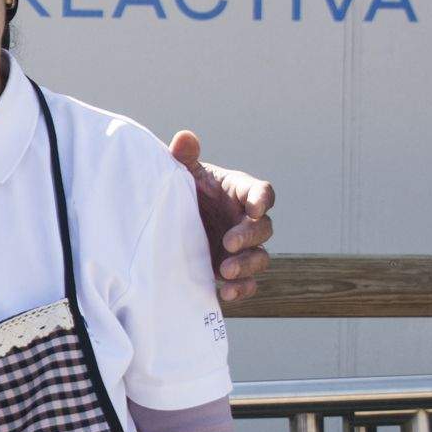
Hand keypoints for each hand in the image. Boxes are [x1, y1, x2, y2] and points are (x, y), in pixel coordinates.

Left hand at [169, 131, 274, 303]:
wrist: (166, 224)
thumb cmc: (182, 192)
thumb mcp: (181, 174)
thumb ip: (184, 157)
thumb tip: (184, 138)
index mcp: (240, 192)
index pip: (263, 193)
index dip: (262, 199)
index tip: (254, 208)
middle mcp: (247, 221)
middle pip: (264, 229)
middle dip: (249, 237)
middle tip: (228, 244)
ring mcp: (243, 248)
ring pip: (260, 258)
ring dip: (247, 266)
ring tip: (224, 271)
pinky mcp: (233, 271)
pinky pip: (248, 283)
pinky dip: (241, 289)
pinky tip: (225, 293)